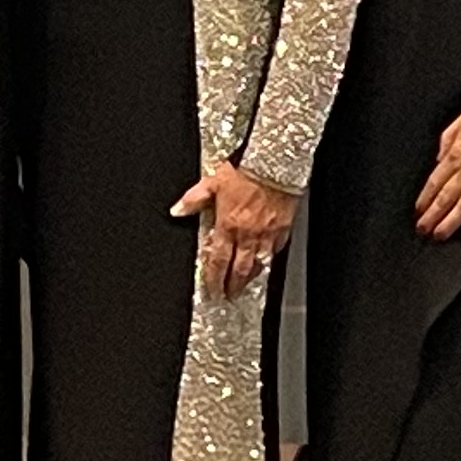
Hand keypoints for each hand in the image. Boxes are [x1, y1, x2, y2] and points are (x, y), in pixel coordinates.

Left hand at [175, 158, 297, 298]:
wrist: (275, 164)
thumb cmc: (245, 171)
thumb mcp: (212, 182)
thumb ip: (193, 200)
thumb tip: (177, 210)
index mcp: (228, 225)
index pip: (218, 260)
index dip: (214, 279)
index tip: (212, 290)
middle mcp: (247, 234)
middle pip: (239, 269)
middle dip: (232, 286)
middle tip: (228, 296)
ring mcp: (267, 235)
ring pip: (257, 265)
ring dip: (249, 278)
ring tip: (244, 286)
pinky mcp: (283, 230)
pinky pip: (274, 252)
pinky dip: (267, 260)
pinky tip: (264, 263)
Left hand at [415, 96, 460, 247]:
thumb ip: (447, 139)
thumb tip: (439, 156)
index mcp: (457, 154)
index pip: (434, 181)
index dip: (425, 197)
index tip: (419, 209)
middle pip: (444, 198)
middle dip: (431, 216)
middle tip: (423, 229)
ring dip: (449, 223)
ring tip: (440, 236)